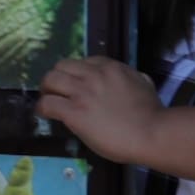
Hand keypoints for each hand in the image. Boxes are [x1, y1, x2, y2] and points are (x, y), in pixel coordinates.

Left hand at [37, 57, 161, 163]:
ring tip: (48, 101)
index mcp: (110, 67)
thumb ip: (133, 77)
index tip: (76, 84)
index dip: (77, 73)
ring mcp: (82, 92)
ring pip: (50, 80)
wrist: (150, 132)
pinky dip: (42, 108)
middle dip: (57, 78)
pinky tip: (44, 114)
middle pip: (61, 66)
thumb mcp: (144, 82)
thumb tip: (131, 79)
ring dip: (46, 90)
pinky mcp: (74, 112)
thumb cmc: (151, 112)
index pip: (83, 62)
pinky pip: (48, 104)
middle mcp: (93, 75)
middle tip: (56, 91)